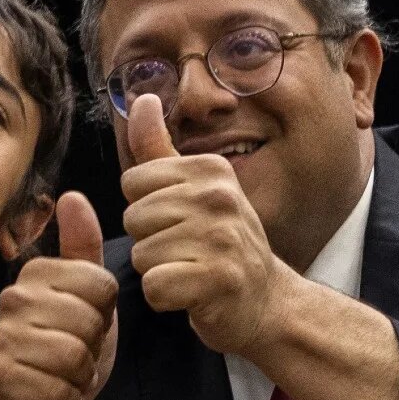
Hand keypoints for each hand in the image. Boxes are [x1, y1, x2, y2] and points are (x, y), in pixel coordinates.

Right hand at [0, 192, 118, 399]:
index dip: (104, 315)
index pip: (101, 285)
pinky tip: (50, 397)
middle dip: (92, 347)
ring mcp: (0, 337)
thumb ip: (84, 249)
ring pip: (74, 356)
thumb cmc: (67, 353)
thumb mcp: (88, 299)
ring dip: (79, 376)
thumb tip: (73, 197)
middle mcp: (12, 298)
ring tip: (63, 375)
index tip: (86, 326)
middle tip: (74, 355)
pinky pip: (58, 390)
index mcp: (36, 274)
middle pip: (88, 320)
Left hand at [120, 94, 282, 355]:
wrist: (265, 301)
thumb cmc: (220, 244)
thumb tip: (142, 98)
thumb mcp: (194, 189)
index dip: (147, 208)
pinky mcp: (218, 280)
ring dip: (158, 271)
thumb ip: (159, 147)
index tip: (179, 221)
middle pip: (134, 218)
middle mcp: (219, 197)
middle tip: (187, 250)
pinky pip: (155, 286)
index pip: (133, 182)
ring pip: (141, 255)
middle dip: (150, 241)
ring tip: (191, 270)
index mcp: (210, 169)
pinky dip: (165, 299)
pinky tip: (191, 294)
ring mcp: (222, 238)